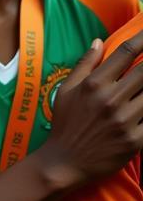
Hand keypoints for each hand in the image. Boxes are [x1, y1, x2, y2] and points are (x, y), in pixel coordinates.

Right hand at [37, 31, 142, 189]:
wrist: (66, 161)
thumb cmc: (65, 123)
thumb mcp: (67, 90)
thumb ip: (85, 64)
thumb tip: (98, 42)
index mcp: (94, 84)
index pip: (124, 54)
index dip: (142, 40)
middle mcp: (111, 99)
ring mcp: (126, 120)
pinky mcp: (136, 140)